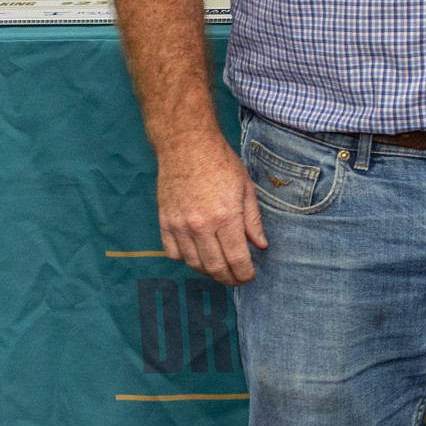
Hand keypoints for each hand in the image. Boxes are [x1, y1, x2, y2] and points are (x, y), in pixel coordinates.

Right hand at [157, 130, 266, 283]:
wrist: (187, 146)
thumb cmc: (220, 163)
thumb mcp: (246, 188)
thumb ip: (253, 220)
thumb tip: (260, 245)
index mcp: (225, 217)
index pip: (236, 259)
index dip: (244, 274)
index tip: (250, 277)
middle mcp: (201, 226)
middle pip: (215, 267)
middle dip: (229, 278)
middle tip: (237, 279)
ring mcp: (180, 225)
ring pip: (193, 263)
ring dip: (208, 270)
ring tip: (220, 267)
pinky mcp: (165, 222)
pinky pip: (173, 253)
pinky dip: (186, 258)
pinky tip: (197, 253)